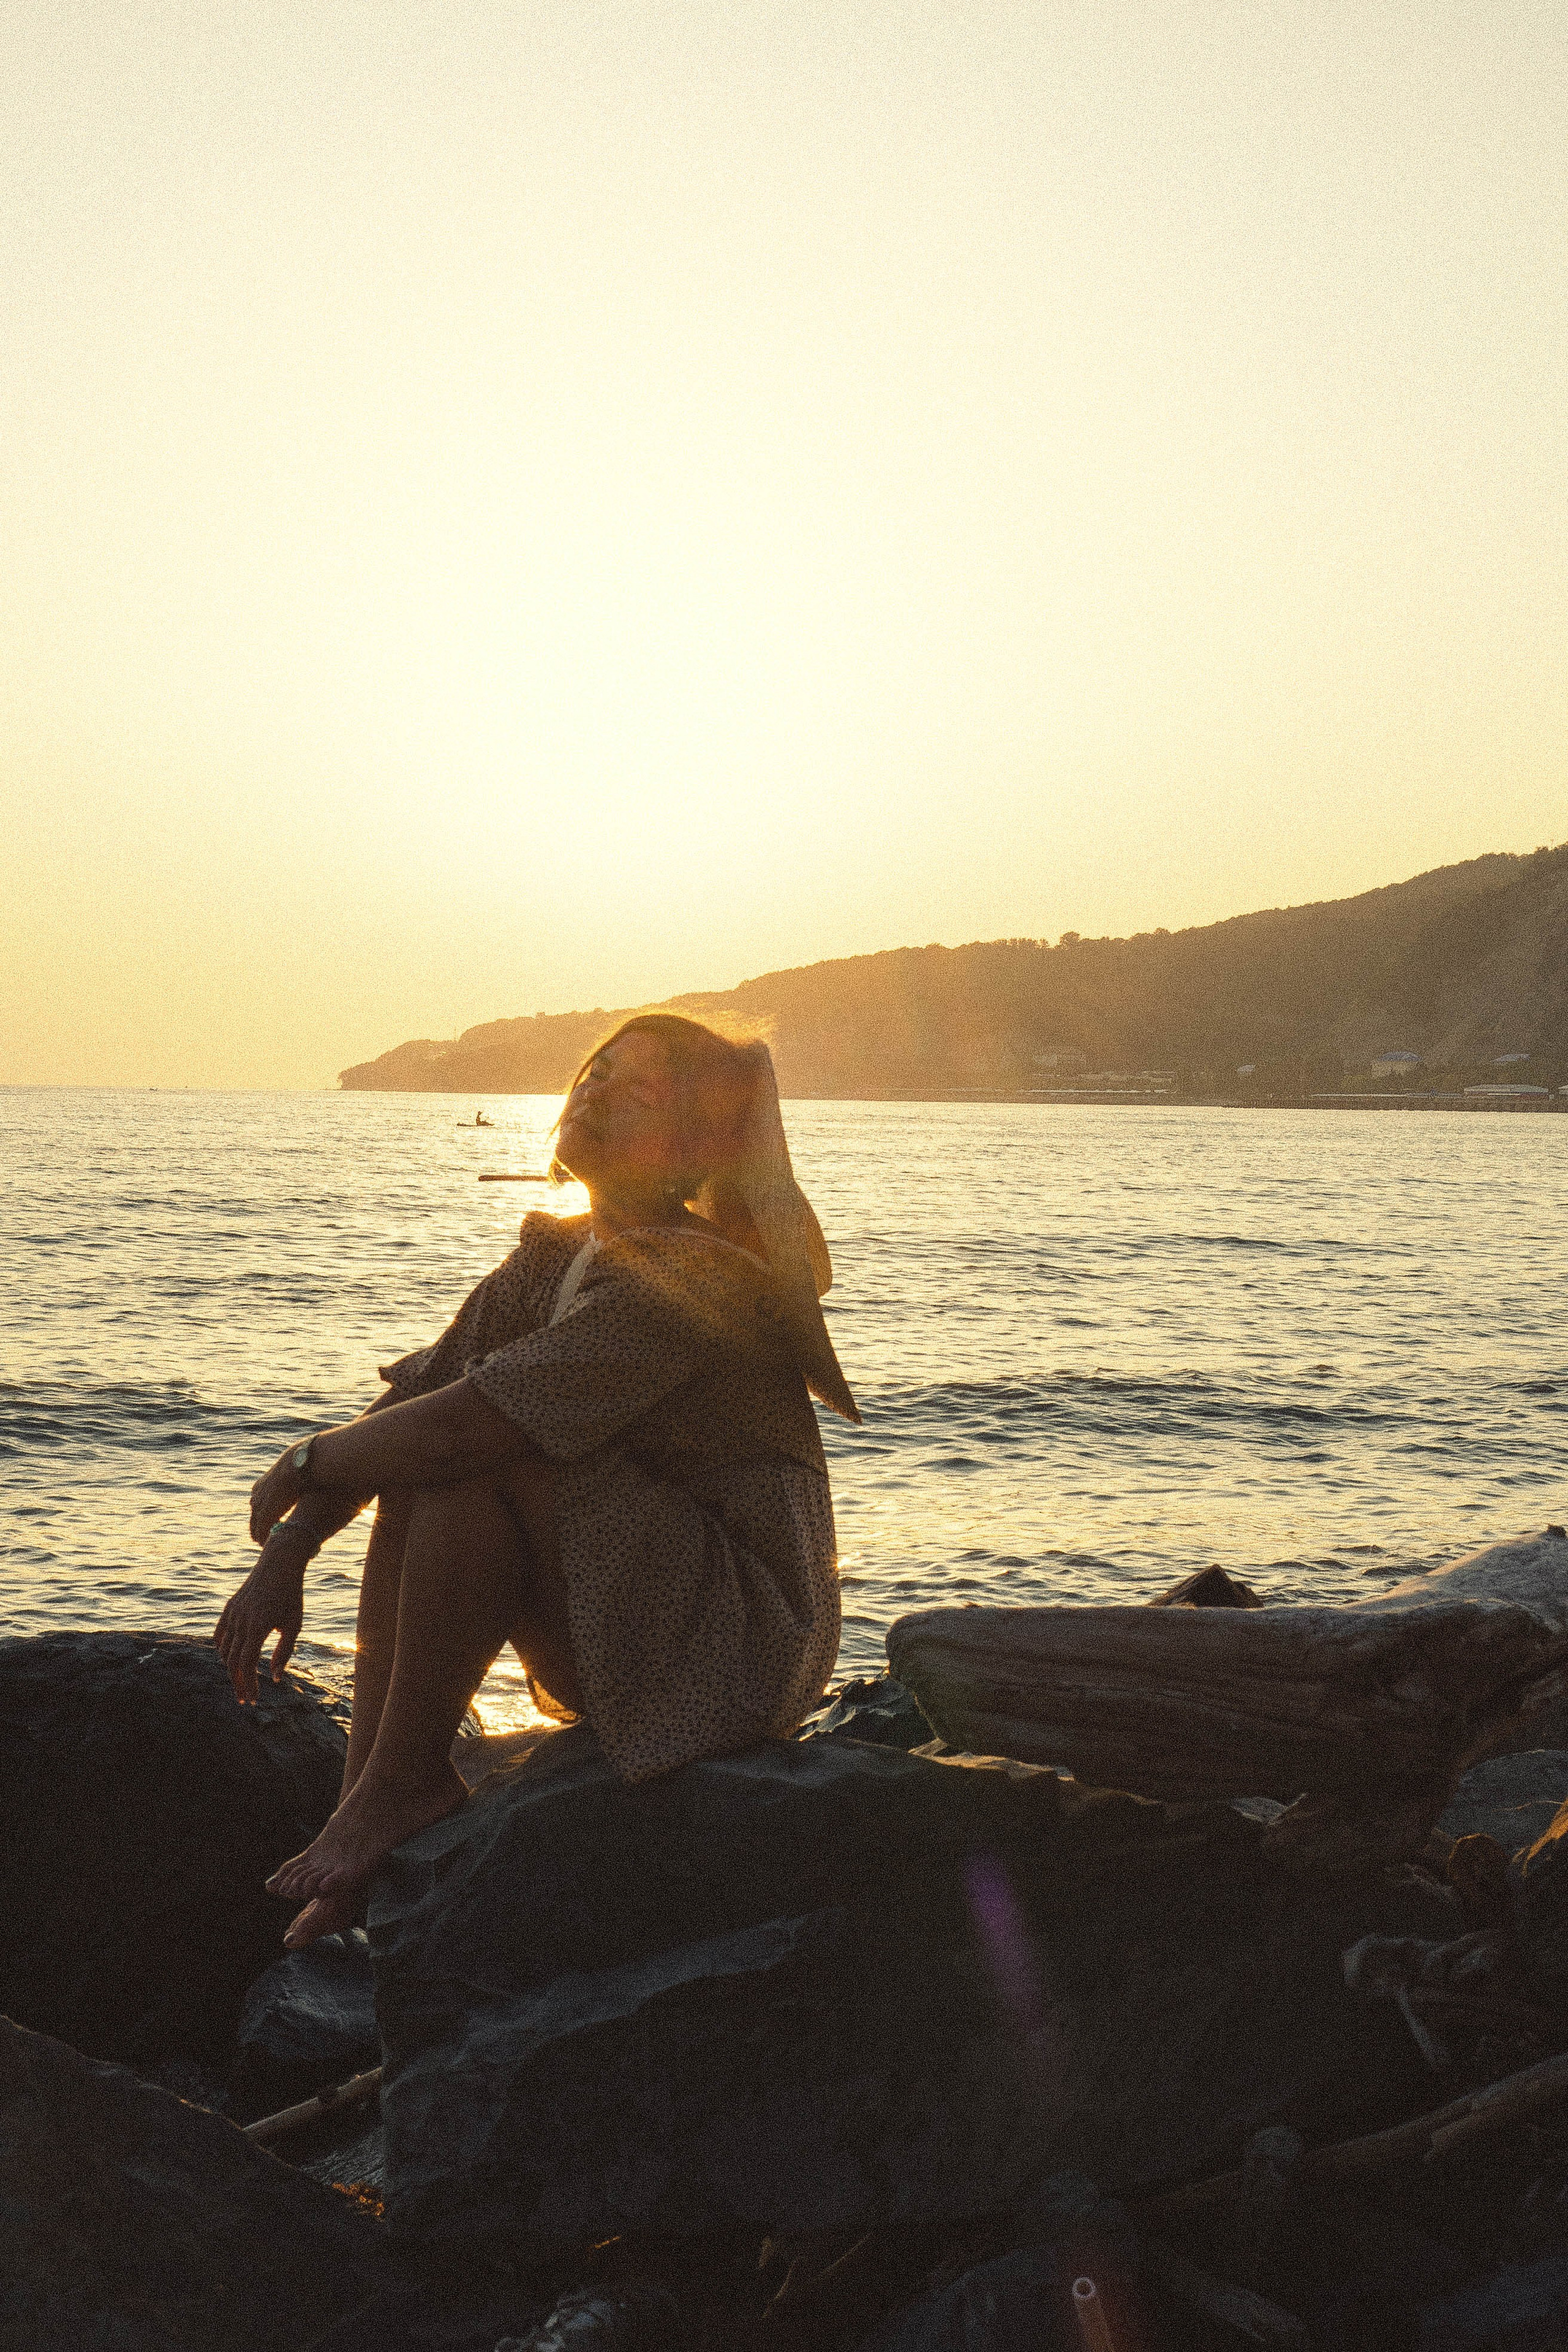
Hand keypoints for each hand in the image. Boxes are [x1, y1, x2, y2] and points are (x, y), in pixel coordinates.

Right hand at [215, 1537, 307, 1703]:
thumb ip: (284, 1652)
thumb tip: (276, 1678)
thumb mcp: (294, 1625)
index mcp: (258, 1626)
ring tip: (242, 1680)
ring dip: (231, 1668)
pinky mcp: (228, 1608)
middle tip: (246, 1699)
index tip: (253, 1700)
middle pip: (233, 1662)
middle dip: (239, 1683)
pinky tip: (231, 1660)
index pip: (247, 1664)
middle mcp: (241, 1621)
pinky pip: (219, 1635)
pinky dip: (222, 1650)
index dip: (248, 1685)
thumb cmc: (291, 1596)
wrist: (279, 1564)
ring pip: (224, 1650)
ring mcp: (232, 1614)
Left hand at [249, 1442, 313, 1544]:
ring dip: (260, 1534)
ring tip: (265, 1544)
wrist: (303, 1463)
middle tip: (263, 1537)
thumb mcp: (295, 1471)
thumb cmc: (305, 1465)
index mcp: (263, 1484)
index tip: (267, 1521)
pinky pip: (262, 1531)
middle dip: (258, 1526)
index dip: (262, 1513)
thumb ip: (297, 1477)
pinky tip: (268, 1545)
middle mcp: (258, 1494)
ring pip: (256, 1525)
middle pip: (254, 1515)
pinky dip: (264, 1539)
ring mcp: (260, 1504)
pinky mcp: (266, 1514)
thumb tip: (309, 1475)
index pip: (258, 1502)